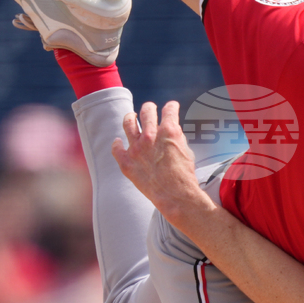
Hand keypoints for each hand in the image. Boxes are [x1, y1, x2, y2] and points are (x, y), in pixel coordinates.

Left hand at [112, 101, 210, 216]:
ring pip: (128, 124)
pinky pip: (116, 149)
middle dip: (149, 108)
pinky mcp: (127, 163)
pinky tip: (118, 141)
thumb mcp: (187, 151)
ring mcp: (136, 149)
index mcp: (169, 131)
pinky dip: (116, 144)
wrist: (175, 196)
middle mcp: (150, 136)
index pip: (169, 110)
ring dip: (130, 117)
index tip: (171, 107)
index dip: (172, 107)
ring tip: (131, 116)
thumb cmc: (184, 176)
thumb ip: (177, 139)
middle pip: (147, 112)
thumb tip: (171, 135)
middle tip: (150, 108)